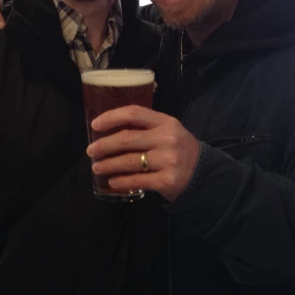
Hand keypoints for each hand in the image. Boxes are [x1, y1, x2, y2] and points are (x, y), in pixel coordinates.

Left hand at [86, 106, 200, 201]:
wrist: (203, 174)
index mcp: (166, 122)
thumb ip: (145, 127)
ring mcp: (167, 160)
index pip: (133, 113)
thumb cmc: (179, 149)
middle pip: (126, 139)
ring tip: (97, 167)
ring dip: (108, 164)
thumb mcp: (168, 130)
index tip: (95, 125)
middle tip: (91, 151)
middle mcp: (167, 139)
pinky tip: (112, 181)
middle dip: (103, 145)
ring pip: (128, 161)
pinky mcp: (166, 181)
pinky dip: (121, 181)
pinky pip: (137, 180)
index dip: (111, 117)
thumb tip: (110, 129)